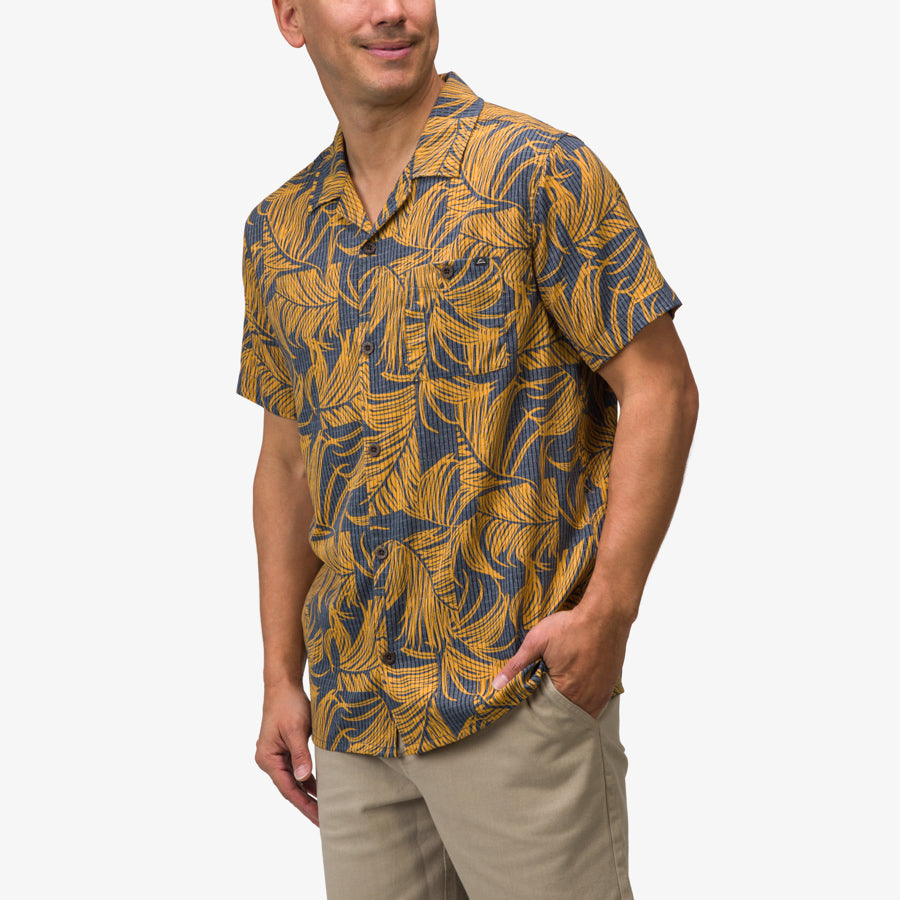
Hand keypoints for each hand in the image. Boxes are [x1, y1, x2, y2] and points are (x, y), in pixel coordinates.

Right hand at [255, 681, 318, 825]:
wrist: (283, 685)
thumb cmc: (288, 705)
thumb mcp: (296, 730)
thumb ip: (300, 755)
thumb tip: (304, 779)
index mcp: (268, 758)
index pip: (288, 789)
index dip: (304, 805)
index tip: (319, 818)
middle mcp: (269, 760)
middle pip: (290, 788)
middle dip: (307, 804)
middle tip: (325, 821)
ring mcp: (276, 755)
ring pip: (294, 780)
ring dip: (309, 793)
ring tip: (325, 809)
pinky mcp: (285, 749)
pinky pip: (297, 769)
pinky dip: (308, 779)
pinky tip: (320, 788)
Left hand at [491, 606, 631, 717]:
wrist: (605, 614)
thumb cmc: (570, 626)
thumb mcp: (536, 642)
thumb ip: (516, 665)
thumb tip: (496, 685)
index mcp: (566, 692)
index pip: (548, 712)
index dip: (539, 707)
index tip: (534, 700)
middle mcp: (587, 698)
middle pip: (567, 714)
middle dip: (555, 709)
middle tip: (547, 697)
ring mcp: (602, 693)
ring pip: (584, 711)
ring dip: (573, 707)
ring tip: (562, 694)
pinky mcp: (611, 684)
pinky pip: (598, 704)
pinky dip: (587, 701)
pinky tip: (579, 689)